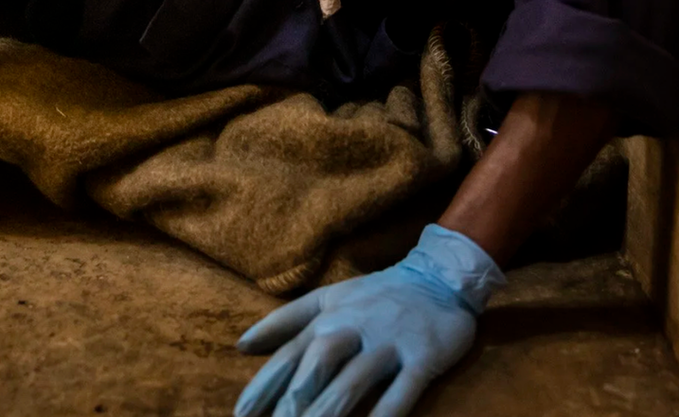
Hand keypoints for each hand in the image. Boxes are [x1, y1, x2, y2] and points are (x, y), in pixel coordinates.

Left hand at [233, 226, 504, 416]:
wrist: (438, 276)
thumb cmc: (374, 295)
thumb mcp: (326, 299)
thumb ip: (284, 321)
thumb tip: (241, 345)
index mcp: (327, 318)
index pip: (289, 354)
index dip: (264, 386)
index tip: (242, 414)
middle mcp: (353, 328)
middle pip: (317, 365)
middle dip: (294, 400)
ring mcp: (388, 342)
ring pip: (355, 379)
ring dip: (331, 408)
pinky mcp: (423, 356)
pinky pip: (403, 389)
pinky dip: (387, 411)